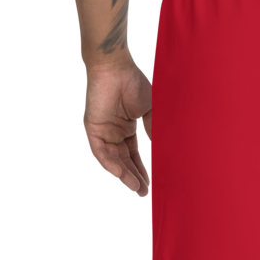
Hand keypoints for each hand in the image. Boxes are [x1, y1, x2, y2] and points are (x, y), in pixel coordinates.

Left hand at [83, 62, 152, 197]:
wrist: (115, 67)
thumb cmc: (134, 84)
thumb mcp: (151, 112)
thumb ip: (155, 130)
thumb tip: (167, 151)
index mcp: (127, 129)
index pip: (134, 156)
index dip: (142, 171)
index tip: (152, 185)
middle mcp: (114, 133)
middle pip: (124, 162)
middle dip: (134, 178)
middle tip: (144, 193)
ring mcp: (103, 132)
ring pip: (113, 160)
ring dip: (124, 175)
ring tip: (136, 188)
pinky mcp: (92, 129)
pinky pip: (100, 152)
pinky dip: (110, 164)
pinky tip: (120, 175)